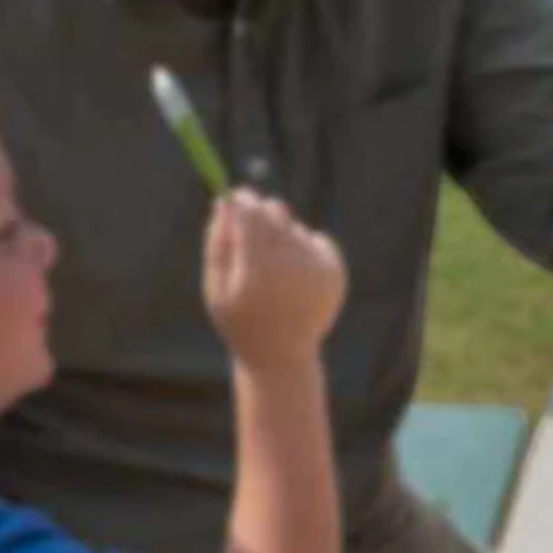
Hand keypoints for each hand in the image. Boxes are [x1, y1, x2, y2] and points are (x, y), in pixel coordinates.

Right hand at [203, 188, 346, 366]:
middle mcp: (291, 266)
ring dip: (282, 236)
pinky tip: (294, 279)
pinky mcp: (335, 271)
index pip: (251, 214)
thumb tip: (225, 200)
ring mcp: (316, 268)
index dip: (242, 201)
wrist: (282, 355)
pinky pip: (315, 239)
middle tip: (251, 226)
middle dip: (261, 213)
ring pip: (295, 227)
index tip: (236, 197)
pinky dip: (303, 249)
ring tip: (273, 272)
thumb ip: (219, 243)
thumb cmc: (240, 320)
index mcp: (257, 271)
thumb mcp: (217, 286)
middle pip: (275, 212)